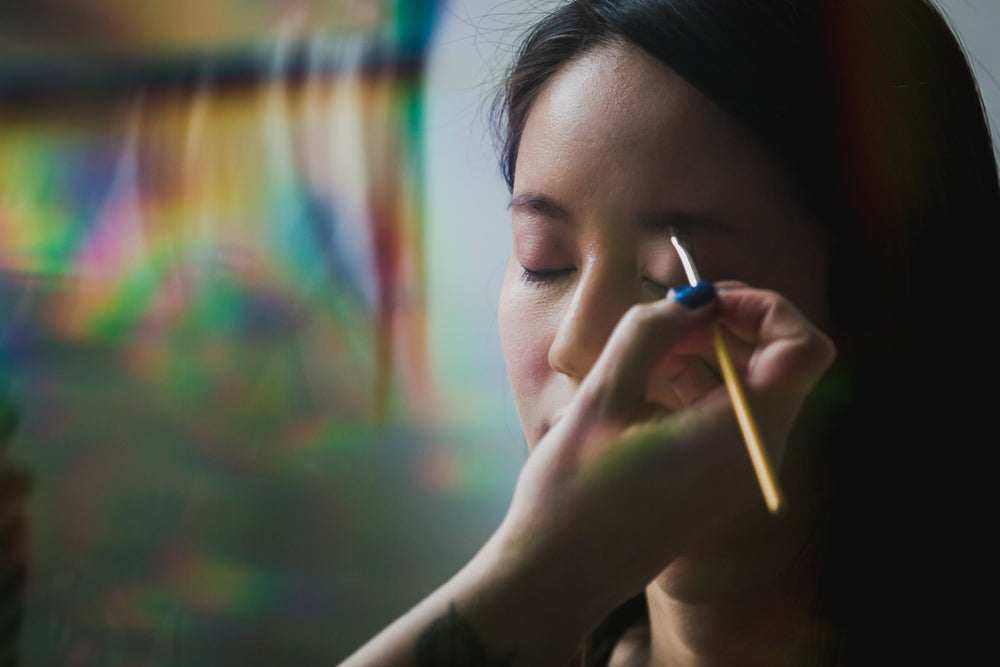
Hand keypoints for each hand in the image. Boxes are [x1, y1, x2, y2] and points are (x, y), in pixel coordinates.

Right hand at [493, 283, 834, 625]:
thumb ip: (651, 332)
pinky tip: (647, 383)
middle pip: (781, 361)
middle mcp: (757, 454)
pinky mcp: (721, 480)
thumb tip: (695, 298)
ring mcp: (741, 471)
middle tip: (666, 319)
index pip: (804, 347)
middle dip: (730, 324)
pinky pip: (731, 414)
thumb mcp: (602, 396)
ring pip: (754, 385)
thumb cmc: (573, 493)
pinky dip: (699, 384)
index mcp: (738, 434)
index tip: (703, 303)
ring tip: (645, 354)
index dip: (763, 308)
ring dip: (709, 352)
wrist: (560, 574)